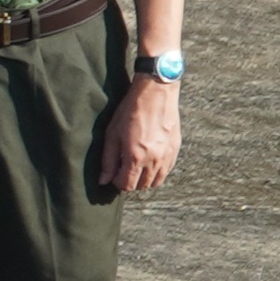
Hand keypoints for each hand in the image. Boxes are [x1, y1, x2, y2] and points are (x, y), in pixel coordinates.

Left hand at [97, 78, 181, 197]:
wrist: (156, 94)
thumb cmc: (130, 112)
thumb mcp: (112, 135)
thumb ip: (108, 160)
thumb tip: (103, 181)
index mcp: (135, 157)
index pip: (127, 185)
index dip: (117, 183)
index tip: (113, 174)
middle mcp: (154, 160)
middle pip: (142, 186)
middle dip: (130, 182)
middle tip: (123, 170)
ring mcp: (167, 156)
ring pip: (156, 181)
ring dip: (144, 179)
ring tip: (135, 167)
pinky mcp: (175, 150)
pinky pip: (167, 171)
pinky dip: (157, 172)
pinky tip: (149, 161)